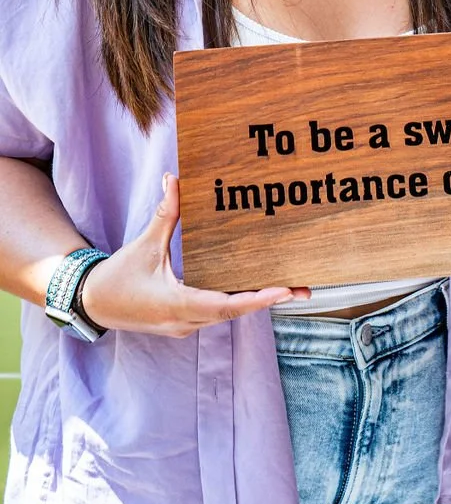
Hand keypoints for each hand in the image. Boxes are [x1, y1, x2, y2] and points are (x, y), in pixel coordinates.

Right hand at [78, 174, 309, 337]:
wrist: (92, 304)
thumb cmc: (118, 276)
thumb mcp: (144, 245)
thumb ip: (164, 213)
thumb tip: (174, 177)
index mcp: (176, 304)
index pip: (224, 305)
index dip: (255, 298)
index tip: (283, 290)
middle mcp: (185, 321)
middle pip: (235, 312)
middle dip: (269, 299)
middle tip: (304, 288)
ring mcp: (185, 325)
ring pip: (229, 315)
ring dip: (258, 302)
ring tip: (293, 288)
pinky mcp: (184, 322)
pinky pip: (218, 313)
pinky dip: (240, 302)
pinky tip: (260, 289)